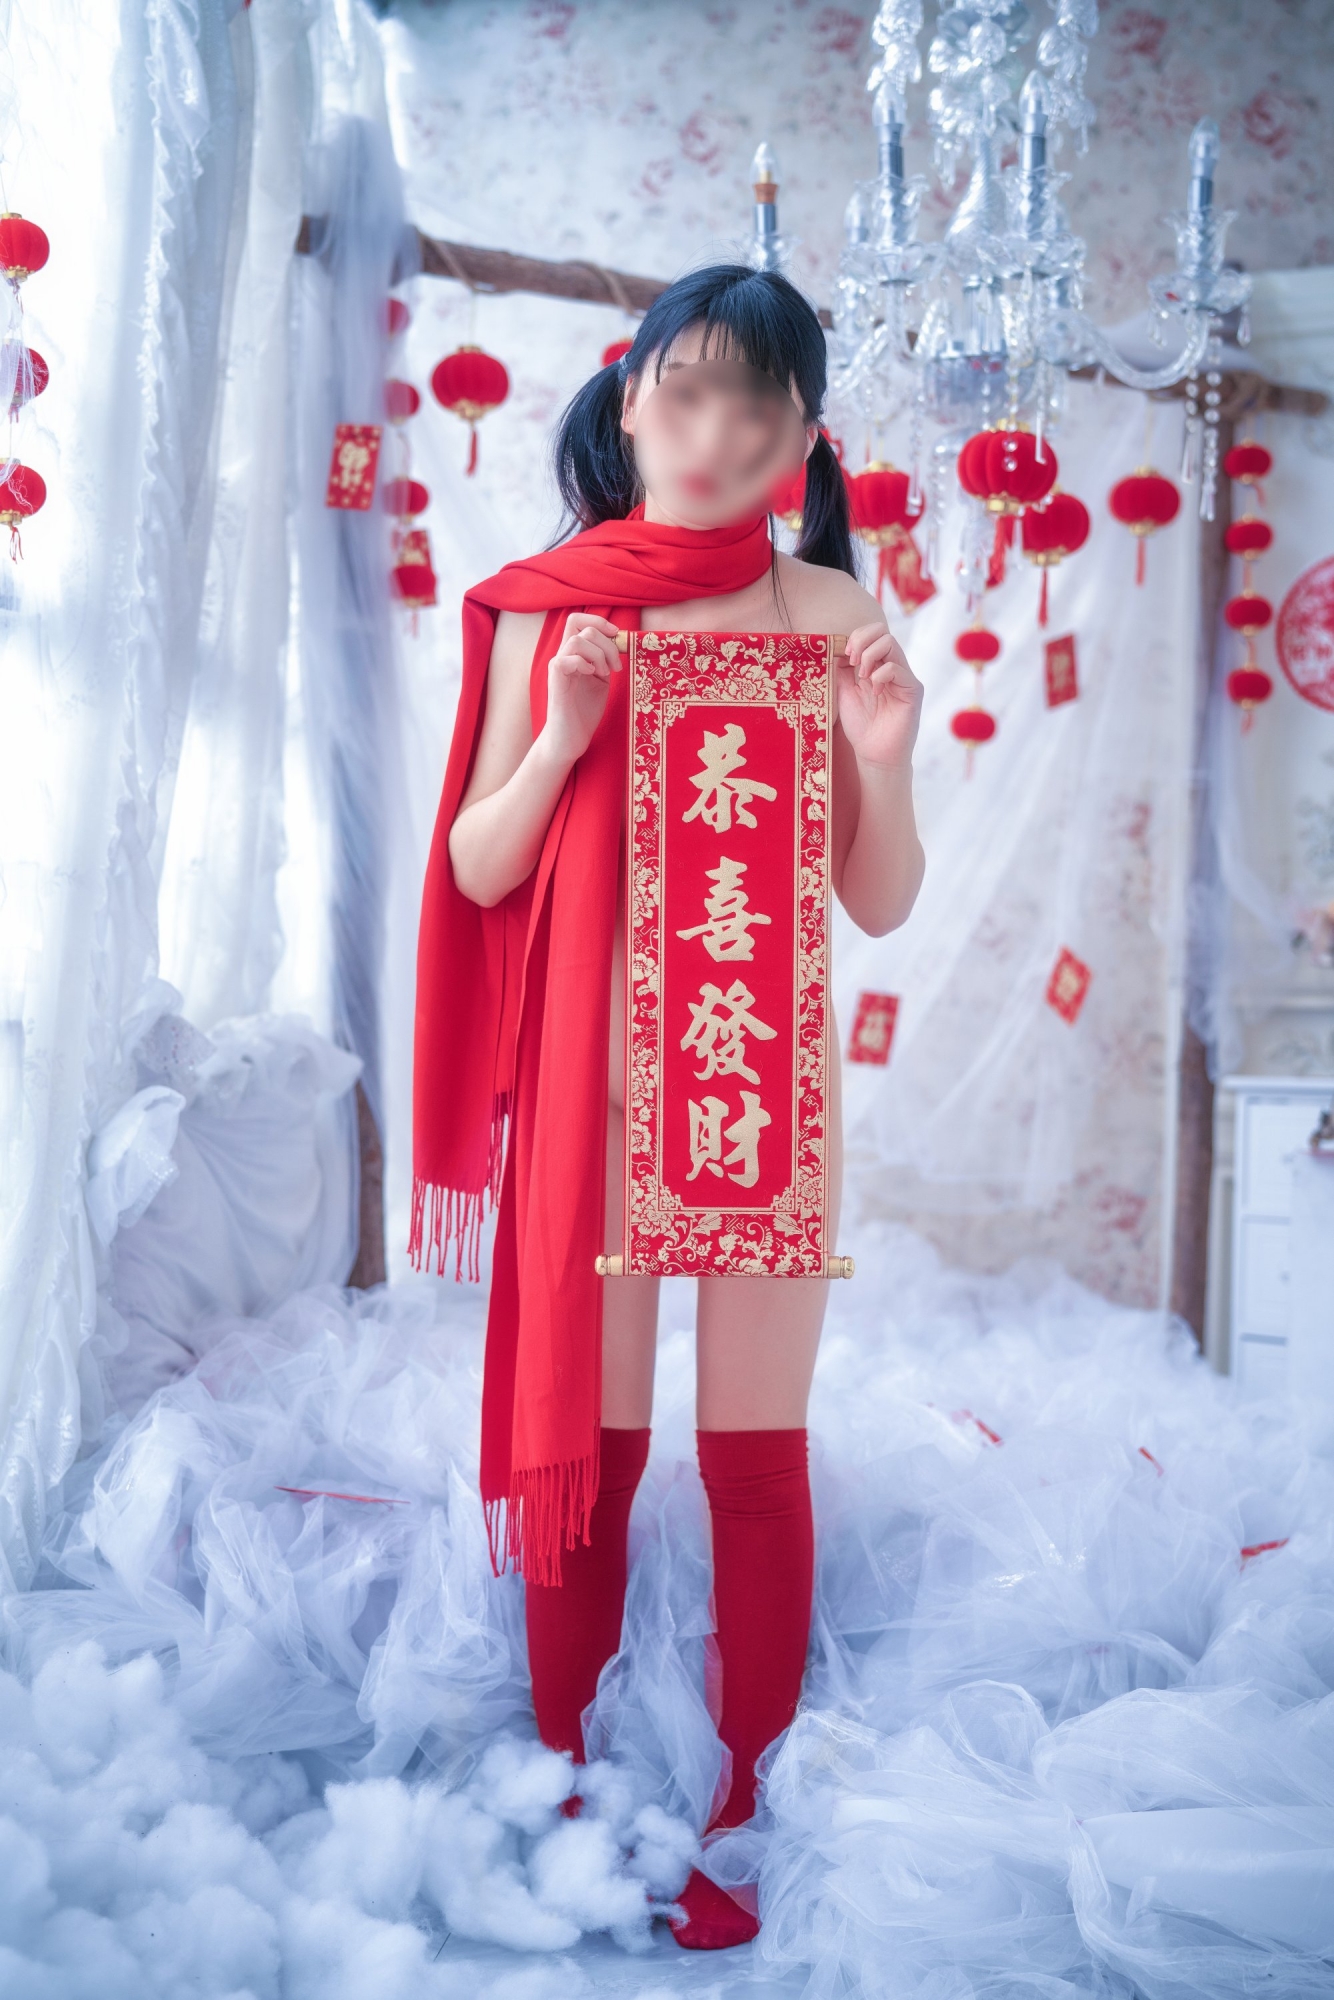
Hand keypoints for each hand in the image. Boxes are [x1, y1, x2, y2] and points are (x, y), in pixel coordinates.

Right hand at [540, 612, 621, 765]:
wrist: (569, 739)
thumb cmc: (584, 712)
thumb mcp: (602, 680)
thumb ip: (607, 660)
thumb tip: (622, 642)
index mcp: (574, 654)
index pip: (577, 620)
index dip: (598, 620)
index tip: (617, 634)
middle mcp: (563, 656)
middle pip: (580, 626)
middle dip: (606, 642)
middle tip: (615, 667)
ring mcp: (557, 668)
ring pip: (575, 640)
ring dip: (597, 654)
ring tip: (605, 674)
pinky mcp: (555, 681)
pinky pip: (566, 659)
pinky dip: (584, 664)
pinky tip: (592, 676)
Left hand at [835, 622, 922, 770]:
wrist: (875, 755)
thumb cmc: (862, 726)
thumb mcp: (845, 692)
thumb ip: (843, 669)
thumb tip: (836, 648)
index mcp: (879, 665)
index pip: (874, 633)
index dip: (857, 637)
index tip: (844, 656)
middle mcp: (895, 667)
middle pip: (883, 631)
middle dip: (861, 641)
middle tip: (852, 661)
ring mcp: (905, 677)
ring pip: (890, 643)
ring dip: (869, 656)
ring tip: (862, 678)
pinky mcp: (913, 690)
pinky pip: (896, 669)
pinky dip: (879, 676)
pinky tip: (874, 692)